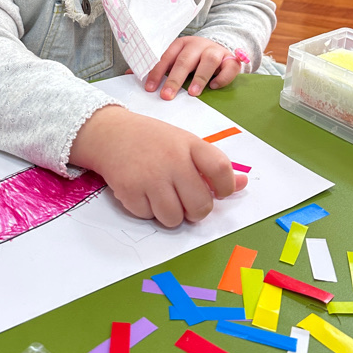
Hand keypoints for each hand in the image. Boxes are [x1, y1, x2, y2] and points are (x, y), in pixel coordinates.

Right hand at [70, 106, 246, 227]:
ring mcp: (150, 176)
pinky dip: (147, 211)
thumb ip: (212, 165)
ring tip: (163, 196)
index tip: (219, 192)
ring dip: (171, 214)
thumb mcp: (185, 143)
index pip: (221, 170)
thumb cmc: (153, 140)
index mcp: (190, 145)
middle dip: (196, 211)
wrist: (110, 133)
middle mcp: (172, 160)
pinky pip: (149, 217)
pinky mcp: (129, 190)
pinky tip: (143, 192)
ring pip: (174, 219)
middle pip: (200, 206)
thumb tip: (242, 184)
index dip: (226, 188)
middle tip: (187, 202)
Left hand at [143, 36, 241, 99]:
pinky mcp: (231, 59)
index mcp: (181, 44)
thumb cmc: (193, 59)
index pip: (166, 57)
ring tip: (193, 93)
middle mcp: (198, 45)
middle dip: (175, 79)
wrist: (220, 51)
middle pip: (185, 60)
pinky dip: (223, 77)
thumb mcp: (174, 60)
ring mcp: (215, 51)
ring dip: (200, 77)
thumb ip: (157, 68)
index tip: (149, 88)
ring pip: (209, 60)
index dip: (157, 72)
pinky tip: (214, 87)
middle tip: (166, 96)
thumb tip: (129, 75)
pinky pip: (230, 66)